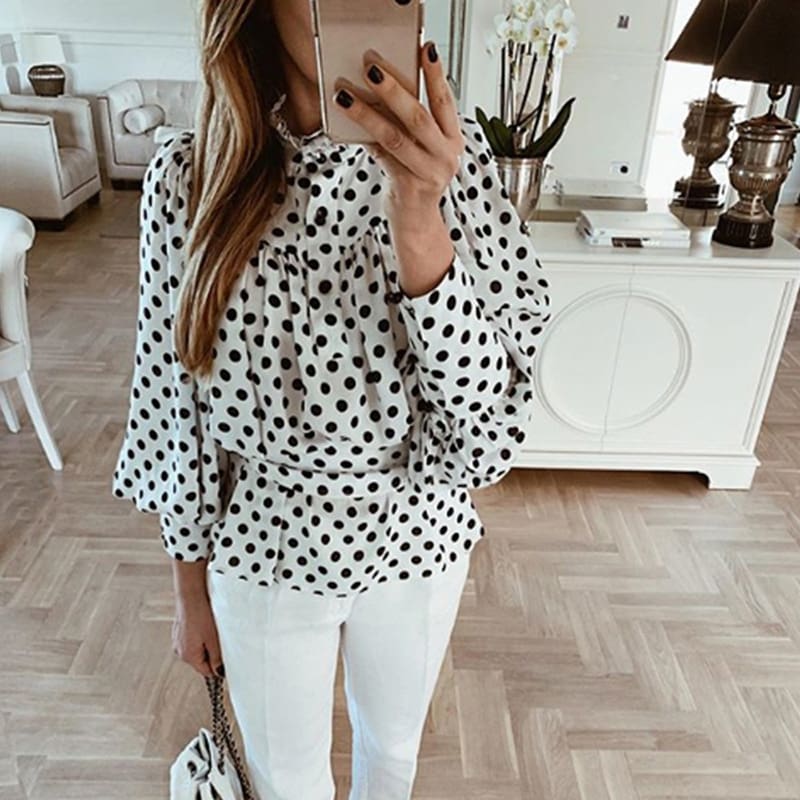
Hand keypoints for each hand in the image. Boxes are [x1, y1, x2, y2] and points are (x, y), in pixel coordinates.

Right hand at [172, 592, 223, 678]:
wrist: (190, 597)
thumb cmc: (201, 616)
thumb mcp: (213, 639)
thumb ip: (216, 658)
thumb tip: (219, 672)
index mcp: (188, 656)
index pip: (205, 672)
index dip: (217, 669)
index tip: (226, 662)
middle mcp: (180, 652)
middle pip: (200, 662)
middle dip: (211, 655)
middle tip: (219, 641)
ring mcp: (177, 642)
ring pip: (196, 651)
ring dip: (205, 646)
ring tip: (210, 631)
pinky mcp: (178, 634)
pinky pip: (191, 641)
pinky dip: (198, 638)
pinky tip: (203, 626)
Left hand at [333, 40, 464, 217]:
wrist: (417, 223)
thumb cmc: (417, 180)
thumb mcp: (423, 150)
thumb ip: (411, 125)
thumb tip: (381, 90)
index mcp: (453, 140)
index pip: (445, 101)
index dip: (436, 74)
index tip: (426, 48)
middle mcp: (446, 156)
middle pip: (419, 116)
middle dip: (394, 89)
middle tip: (371, 67)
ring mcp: (429, 173)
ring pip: (396, 136)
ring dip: (367, 113)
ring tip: (345, 96)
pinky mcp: (409, 186)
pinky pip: (382, 156)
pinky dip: (365, 138)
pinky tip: (348, 124)